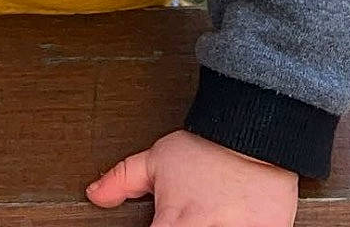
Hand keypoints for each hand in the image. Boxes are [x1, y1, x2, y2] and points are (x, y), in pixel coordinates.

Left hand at [87, 129, 297, 226]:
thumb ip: (122, 179)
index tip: (161, 224)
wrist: (254, 132)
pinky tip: (233, 219)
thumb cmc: (208, 148)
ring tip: (210, 217)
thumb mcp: (157, 159)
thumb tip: (95, 193)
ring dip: (212, 226)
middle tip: (191, 217)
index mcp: (173, 225)